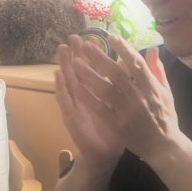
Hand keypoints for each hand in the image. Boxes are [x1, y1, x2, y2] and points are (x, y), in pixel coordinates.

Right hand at [55, 35, 125, 164]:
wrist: (105, 154)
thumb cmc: (116, 129)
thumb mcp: (125, 106)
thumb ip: (129, 85)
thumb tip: (135, 64)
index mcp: (99, 92)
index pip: (96, 69)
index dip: (94, 53)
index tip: (95, 36)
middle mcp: (86, 96)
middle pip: (81, 71)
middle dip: (78, 53)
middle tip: (74, 36)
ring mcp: (77, 106)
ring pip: (70, 81)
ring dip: (65, 64)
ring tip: (62, 49)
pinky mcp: (72, 117)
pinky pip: (65, 101)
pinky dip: (60, 88)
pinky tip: (57, 75)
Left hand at [68, 35, 180, 162]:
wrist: (163, 146)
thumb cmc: (165, 116)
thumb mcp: (166, 91)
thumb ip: (158, 69)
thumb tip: (153, 49)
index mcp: (152, 87)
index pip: (136, 63)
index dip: (124, 49)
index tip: (111, 37)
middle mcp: (139, 96)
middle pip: (116, 73)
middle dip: (100, 57)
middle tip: (85, 45)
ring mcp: (127, 110)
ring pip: (105, 89)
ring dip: (89, 75)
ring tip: (76, 63)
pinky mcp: (117, 123)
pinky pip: (99, 107)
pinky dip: (88, 97)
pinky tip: (76, 87)